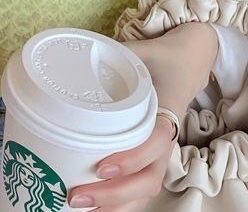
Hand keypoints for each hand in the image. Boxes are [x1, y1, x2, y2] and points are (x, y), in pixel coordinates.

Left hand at [67, 22, 218, 210]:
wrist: (182, 64)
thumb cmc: (154, 59)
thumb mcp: (133, 52)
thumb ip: (105, 55)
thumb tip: (65, 58)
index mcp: (163, 111)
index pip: (156, 142)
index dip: (132, 158)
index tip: (102, 167)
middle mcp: (164, 139)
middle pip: (149, 179)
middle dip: (115, 195)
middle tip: (77, 196)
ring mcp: (159, 153)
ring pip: (145, 191)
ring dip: (116, 206)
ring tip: (79, 207)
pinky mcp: (150, 159)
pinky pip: (139, 189)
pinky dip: (120, 205)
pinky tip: (93, 209)